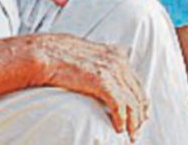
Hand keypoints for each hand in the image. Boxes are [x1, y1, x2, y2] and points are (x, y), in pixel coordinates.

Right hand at [33, 34, 148, 140]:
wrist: (46, 53)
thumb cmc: (61, 55)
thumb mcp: (88, 53)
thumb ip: (101, 61)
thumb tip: (104, 75)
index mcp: (116, 54)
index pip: (136, 82)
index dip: (140, 102)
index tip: (140, 116)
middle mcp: (118, 61)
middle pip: (138, 94)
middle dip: (139, 115)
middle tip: (136, 131)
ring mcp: (112, 71)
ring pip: (132, 102)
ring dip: (133, 122)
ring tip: (131, 135)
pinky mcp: (103, 82)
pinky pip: (119, 106)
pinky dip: (122, 120)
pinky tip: (119, 128)